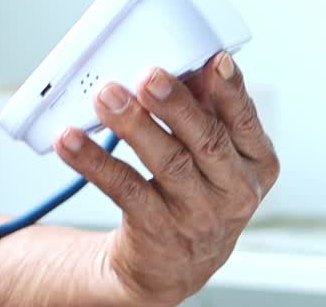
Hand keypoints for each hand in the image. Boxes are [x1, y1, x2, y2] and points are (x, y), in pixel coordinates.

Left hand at [53, 53, 279, 305]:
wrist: (174, 264)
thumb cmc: (195, 190)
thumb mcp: (214, 155)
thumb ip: (203, 110)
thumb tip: (184, 62)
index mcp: (255, 161)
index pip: (245, 121)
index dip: (231, 91)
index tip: (214, 61)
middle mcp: (234, 190)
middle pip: (206, 140)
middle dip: (175, 105)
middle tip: (147, 74)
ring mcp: (197, 215)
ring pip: (167, 163)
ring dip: (133, 126)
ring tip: (105, 97)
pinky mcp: (157, 230)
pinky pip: (124, 189)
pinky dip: (94, 161)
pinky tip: (70, 140)